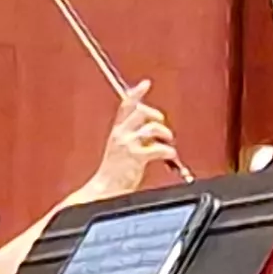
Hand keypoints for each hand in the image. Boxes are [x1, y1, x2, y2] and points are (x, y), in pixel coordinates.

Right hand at [87, 79, 176, 195]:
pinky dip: (168, 151)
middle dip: (156, 116)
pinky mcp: (136, 158)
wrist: (104, 190)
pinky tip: (168, 156)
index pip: (126, 106)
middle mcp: (121, 135)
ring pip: (152, 128)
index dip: (136, 93)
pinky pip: (159, 148)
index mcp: (117, 132)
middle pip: (142, 112)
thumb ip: (134, 138)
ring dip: (165, 134)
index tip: (145, 83)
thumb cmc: (114, 173)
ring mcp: (128, 145)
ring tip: (168, 142)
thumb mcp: (120, 150)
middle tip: (162, 128)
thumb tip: (153, 133)